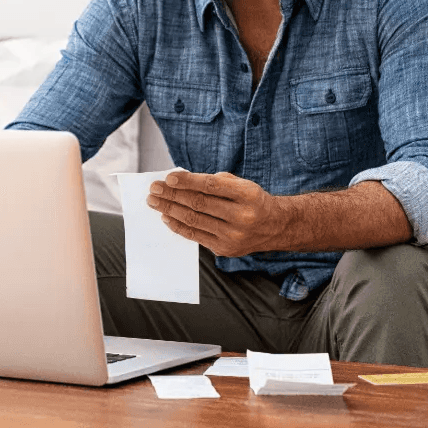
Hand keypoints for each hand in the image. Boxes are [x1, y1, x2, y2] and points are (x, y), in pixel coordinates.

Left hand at [146, 171, 287, 257]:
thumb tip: (180, 181)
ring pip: (194, 220)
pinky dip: (178, 225)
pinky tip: (166, 216)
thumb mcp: (241, 185)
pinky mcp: (225, 249)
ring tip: (154, 201)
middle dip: (172, 195)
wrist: (274, 227)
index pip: (211, 186)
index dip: (188, 181)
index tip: (168, 178)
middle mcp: (242, 216)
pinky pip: (196, 236)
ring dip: (169, 209)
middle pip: (199, 204)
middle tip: (154, 189)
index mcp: (248, 194)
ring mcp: (234, 235)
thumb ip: (214, 182)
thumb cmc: (251, 200)